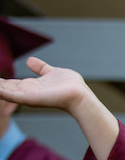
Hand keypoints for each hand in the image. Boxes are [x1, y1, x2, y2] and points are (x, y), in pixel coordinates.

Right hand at [0, 57, 118, 159]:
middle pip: (5, 88)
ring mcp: (28, 96)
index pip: (10, 83)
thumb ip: (40, 68)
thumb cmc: (70, 86)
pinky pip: (11, 96)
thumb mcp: (51, 72)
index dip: (0, 81)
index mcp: (31, 86)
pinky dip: (1, 92)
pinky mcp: (30, 99)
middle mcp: (27, 92)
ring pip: (5, 92)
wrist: (80, 95)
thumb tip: (29, 60)